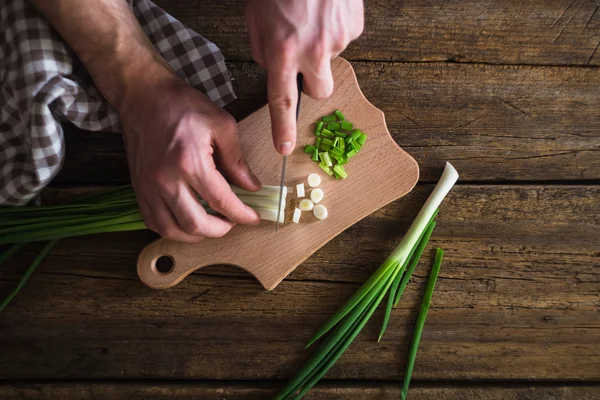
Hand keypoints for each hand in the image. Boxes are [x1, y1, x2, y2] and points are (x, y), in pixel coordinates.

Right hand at [119, 75, 261, 241]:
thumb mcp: (221, 124)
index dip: (241, 215)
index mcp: (189, 162)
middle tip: (233, 222)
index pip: (221, 201)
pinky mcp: (138, 188)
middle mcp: (166, 179)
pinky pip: (153, 222)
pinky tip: (186, 221)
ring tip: (212, 224)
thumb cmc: (182, 105)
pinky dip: (172, 229)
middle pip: (195, 224)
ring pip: (171, 230)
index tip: (253, 217)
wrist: (143, 95)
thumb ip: (237, 160)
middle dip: (220, 230)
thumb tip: (251, 187)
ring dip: (195, 234)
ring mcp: (148, 186)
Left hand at [245, 0, 363, 154]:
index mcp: (283, 50)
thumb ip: (264, 52)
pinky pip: (343, 39)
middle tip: (302, 58)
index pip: (282, 101)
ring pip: (331, 60)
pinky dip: (333, 30)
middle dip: (312, 80)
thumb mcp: (255, 18)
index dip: (283, 128)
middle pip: (320, 91)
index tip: (285, 148)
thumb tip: (277, 70)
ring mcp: (338, 38)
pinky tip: (324, 10)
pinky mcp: (354, 26)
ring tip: (311, 19)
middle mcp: (313, 50)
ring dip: (321, 48)